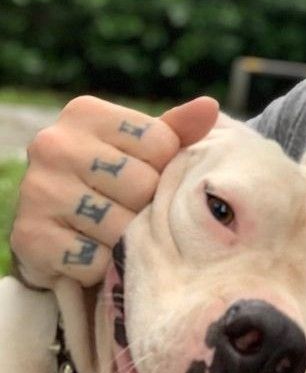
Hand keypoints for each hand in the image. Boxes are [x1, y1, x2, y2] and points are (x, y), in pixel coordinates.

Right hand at [10, 95, 218, 287]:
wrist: (54, 228)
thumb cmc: (111, 178)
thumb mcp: (144, 148)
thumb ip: (178, 129)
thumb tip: (209, 107)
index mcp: (85, 113)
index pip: (161, 143)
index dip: (165, 167)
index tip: (145, 173)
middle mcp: (54, 144)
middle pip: (142, 184)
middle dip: (146, 204)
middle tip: (129, 207)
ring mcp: (38, 190)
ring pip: (121, 225)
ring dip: (127, 238)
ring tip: (112, 230)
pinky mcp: (29, 235)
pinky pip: (94, 260)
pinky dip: (102, 265)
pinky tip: (91, 251)